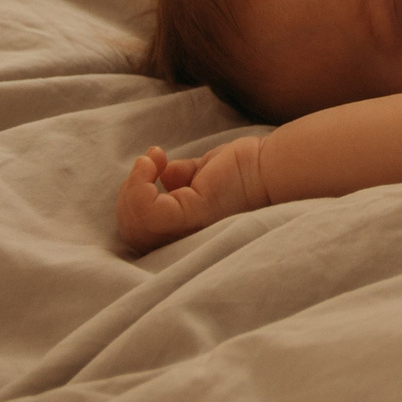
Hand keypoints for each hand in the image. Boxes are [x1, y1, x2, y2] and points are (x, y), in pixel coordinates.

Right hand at [117, 138, 270, 253]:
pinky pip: (149, 214)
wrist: (272, 165)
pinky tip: (154, 162)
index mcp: (184, 233)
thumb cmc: (244, 168)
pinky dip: (139, 186)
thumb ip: (181, 179)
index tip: (149, 165)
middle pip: (132, 232)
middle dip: (129, 193)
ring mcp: (187, 230)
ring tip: (150, 162)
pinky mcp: (194, 214)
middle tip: (148, 163)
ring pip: (135, 226)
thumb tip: (164, 175)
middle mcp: (183, 239)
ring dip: (132, 188)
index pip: (141, 232)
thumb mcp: (202, 174)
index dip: (134, 200)